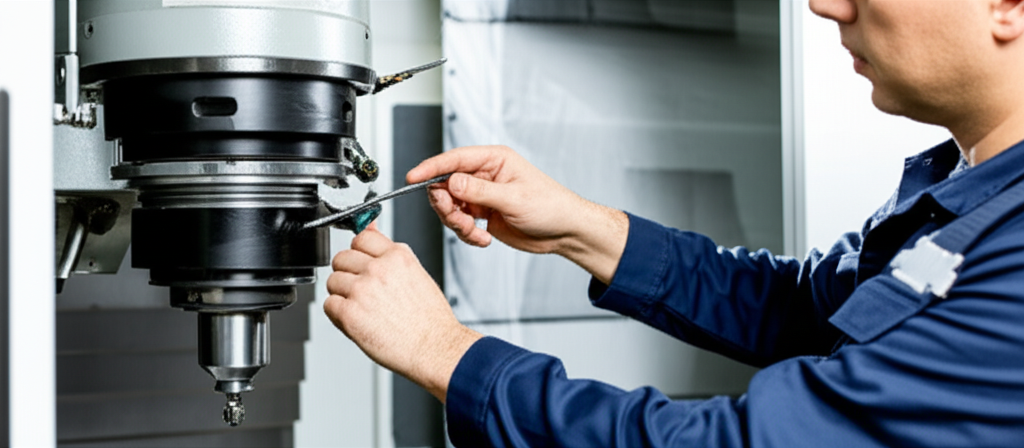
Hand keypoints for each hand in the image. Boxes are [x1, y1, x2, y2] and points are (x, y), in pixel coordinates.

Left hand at [324, 223, 481, 401]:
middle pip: (342, 258)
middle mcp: (378, 268)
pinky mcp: (350, 313)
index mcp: (397, 256)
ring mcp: (362, 289)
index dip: (360, 253)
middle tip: (364, 291)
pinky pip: (329, 305)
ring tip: (363, 309)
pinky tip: (358, 321)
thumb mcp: (416, 274)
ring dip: (343, 295)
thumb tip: (370, 228)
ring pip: (333, 281)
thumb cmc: (430, 319)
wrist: (435, 348)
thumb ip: (390, 253)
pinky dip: (339, 315)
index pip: (361, 237)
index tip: (362, 263)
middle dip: (349, 274)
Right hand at [407, 145, 628, 283]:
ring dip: (457, 224)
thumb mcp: (514, 199)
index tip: (413, 178)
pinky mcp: (483, 214)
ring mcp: (482, 196)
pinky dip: (467, 235)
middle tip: (458, 218)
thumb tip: (451, 183)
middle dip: (446, 205)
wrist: (564, 232)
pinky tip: (484, 239)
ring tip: (476, 233)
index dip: (430, 168)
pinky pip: (460, 223)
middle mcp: (484, 175)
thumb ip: (479, 192)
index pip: (453, 159)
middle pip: (445, 185)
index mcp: (493, 160)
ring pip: (450, 207)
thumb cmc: (550, 207)